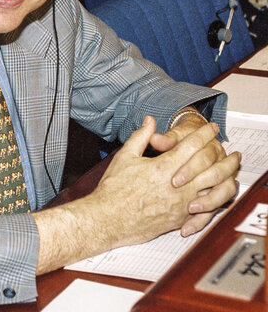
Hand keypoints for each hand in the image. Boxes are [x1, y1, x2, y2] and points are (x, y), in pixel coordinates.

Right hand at [94, 116, 238, 243]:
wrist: (109, 219)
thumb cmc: (114, 190)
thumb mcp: (125, 156)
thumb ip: (141, 136)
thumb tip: (150, 121)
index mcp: (164, 168)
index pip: (192, 146)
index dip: (204, 134)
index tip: (210, 127)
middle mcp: (177, 187)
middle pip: (210, 167)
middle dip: (224, 155)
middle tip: (230, 148)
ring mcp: (181, 205)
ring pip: (214, 190)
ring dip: (227, 177)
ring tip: (232, 171)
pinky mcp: (180, 219)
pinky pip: (206, 211)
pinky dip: (217, 201)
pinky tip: (219, 195)